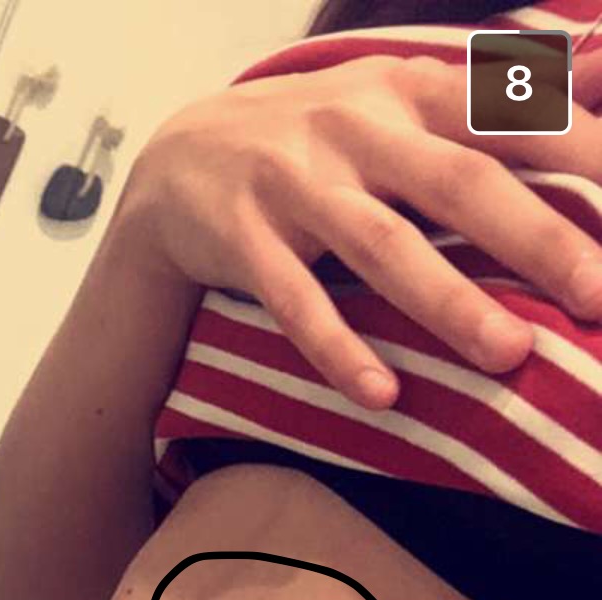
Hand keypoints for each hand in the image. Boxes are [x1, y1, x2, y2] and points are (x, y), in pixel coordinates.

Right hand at [124, 49, 601, 409]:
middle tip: (599, 295)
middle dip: (538, 241)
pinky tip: (383, 395)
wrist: (181, 160)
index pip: (511, 118)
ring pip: (385, 247)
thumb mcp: (400, 98)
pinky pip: (297, 305)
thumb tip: (601, 63)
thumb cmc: (318, 140)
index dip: (582, 153)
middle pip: (461, 184)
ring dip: (450, 303)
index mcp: (409, 91)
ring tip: (511, 355)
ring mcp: (298, 186)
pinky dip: (339, 351)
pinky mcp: (245, 243)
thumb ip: (490, 99)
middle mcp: (357, 130)